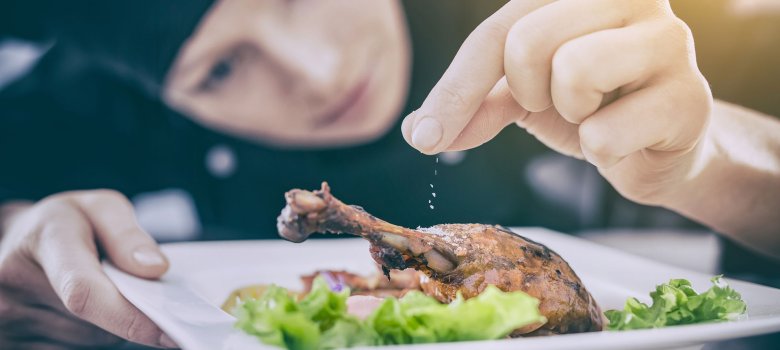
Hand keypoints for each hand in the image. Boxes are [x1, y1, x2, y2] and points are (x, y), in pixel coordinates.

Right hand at [0, 190, 176, 348]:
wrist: (20, 239)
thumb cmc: (69, 222)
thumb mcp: (102, 207)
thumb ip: (128, 235)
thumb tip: (156, 270)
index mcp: (43, 241)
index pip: (83, 291)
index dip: (129, 317)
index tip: (167, 332)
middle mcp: (14, 282)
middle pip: (92, 322)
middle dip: (125, 310)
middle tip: (129, 286)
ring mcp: (7, 318)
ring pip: (85, 341)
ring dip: (107, 324)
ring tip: (99, 291)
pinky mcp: (10, 342)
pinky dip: (88, 334)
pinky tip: (84, 311)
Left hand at [401, 0, 711, 204]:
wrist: (657, 148)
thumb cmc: (591, 107)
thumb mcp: (523, 94)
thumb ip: (473, 101)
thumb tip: (417, 131)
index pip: (497, 31)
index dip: (454, 90)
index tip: (424, 138)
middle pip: (527, 41)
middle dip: (528, 93)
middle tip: (558, 103)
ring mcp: (668, 40)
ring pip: (574, 70)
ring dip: (569, 114)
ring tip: (594, 113)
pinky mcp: (689, 97)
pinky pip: (605, 132)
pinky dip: (600, 150)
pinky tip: (625, 138)